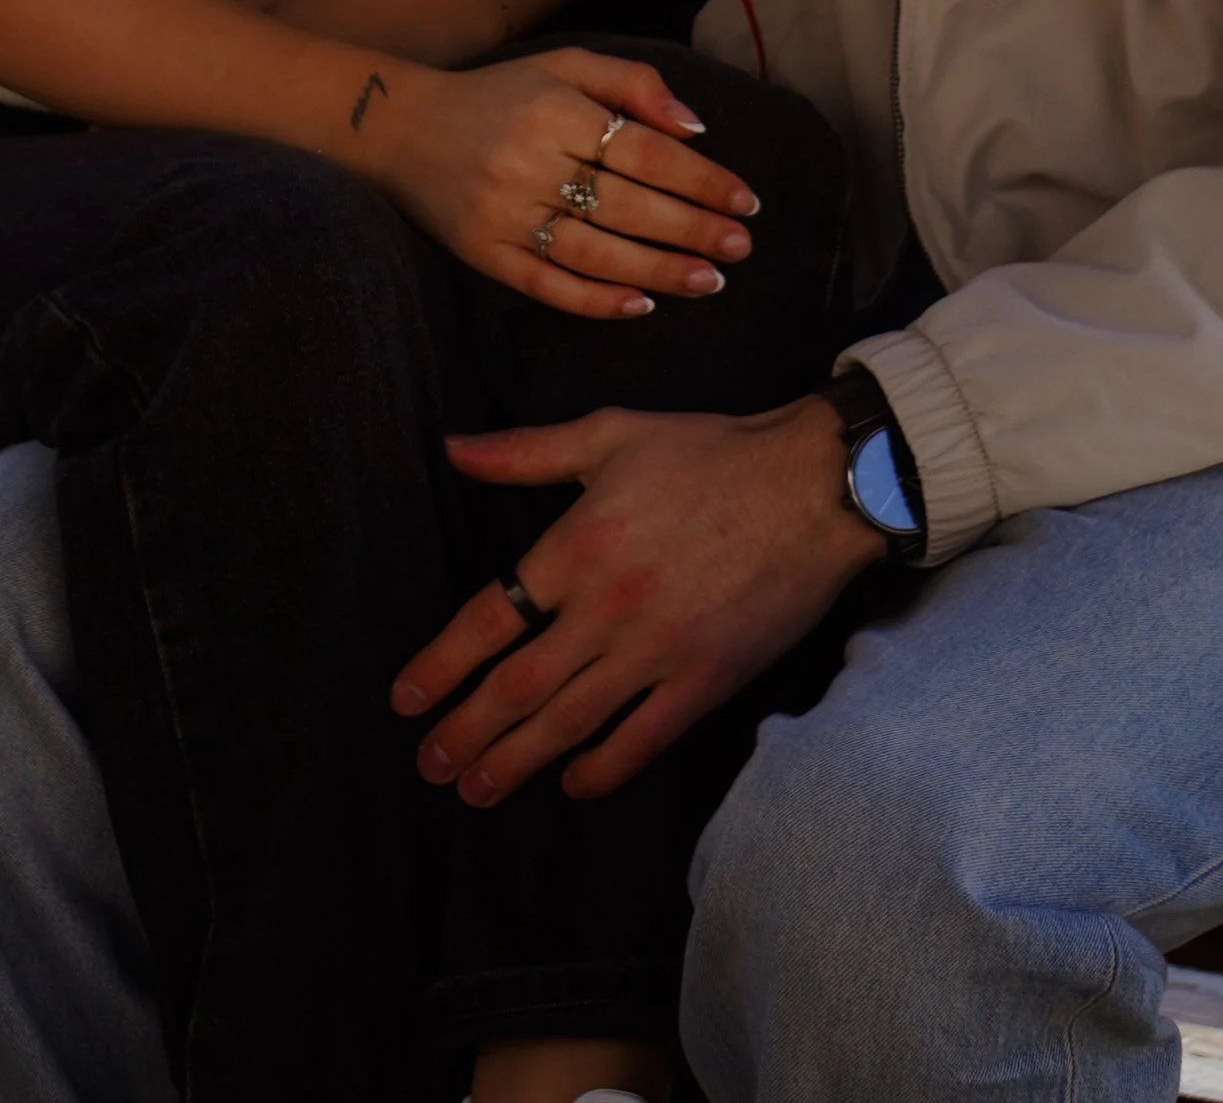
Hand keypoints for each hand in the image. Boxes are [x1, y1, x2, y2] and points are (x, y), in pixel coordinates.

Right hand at [359, 48, 758, 316]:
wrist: (397, 128)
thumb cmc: (498, 94)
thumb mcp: (563, 65)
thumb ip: (632, 83)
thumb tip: (696, 127)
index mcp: (554, 110)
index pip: (645, 151)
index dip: (701, 179)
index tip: (745, 200)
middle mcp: (528, 162)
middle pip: (627, 205)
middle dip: (692, 229)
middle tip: (741, 247)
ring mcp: (502, 214)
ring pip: (593, 252)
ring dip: (657, 270)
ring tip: (707, 280)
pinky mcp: (481, 254)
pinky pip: (545, 285)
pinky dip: (595, 300)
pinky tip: (640, 306)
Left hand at [392, 400, 882, 798]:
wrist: (815, 486)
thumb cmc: (710, 453)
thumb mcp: (611, 433)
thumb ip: (526, 452)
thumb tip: (452, 449)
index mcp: (577, 545)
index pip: (488, 621)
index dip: (440, 666)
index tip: (406, 699)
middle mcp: (608, 608)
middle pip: (518, 687)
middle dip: (466, 733)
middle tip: (431, 767)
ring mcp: (658, 651)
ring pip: (570, 723)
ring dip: (516, 762)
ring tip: (477, 789)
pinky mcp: (706, 680)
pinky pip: (642, 739)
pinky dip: (603, 769)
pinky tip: (573, 784)